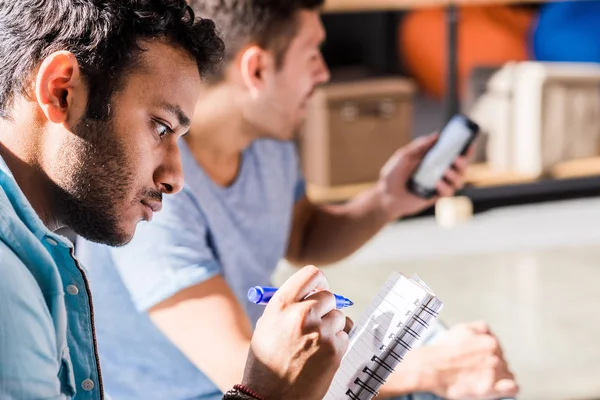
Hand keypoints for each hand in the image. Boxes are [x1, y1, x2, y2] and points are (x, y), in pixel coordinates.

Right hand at [241, 266, 352, 399]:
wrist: (269, 397)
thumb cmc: (266, 361)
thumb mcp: (267, 325)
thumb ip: (290, 305)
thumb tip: (315, 291)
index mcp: (281, 305)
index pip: (311, 274)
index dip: (318, 280)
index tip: (319, 288)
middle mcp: (301, 314)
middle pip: (328, 295)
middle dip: (325, 306)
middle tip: (317, 319)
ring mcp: (320, 333)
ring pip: (340, 316)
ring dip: (332, 325)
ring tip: (315, 342)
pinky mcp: (334, 351)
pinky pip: (344, 335)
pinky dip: (337, 342)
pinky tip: (320, 355)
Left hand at [377, 133, 470, 219]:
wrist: (385, 195)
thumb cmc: (392, 174)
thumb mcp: (404, 155)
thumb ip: (420, 145)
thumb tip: (437, 135)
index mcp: (432, 159)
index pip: (452, 153)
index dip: (463, 150)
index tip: (468, 145)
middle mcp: (438, 171)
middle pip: (460, 167)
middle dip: (463, 162)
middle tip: (457, 159)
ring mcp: (438, 184)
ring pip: (458, 180)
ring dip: (456, 175)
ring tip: (445, 171)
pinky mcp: (435, 196)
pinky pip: (448, 193)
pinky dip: (446, 187)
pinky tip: (437, 184)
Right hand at [398, 322, 518, 399]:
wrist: (430, 367)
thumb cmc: (443, 349)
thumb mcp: (462, 329)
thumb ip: (481, 328)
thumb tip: (489, 332)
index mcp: (491, 341)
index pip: (497, 348)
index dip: (486, 353)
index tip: (477, 358)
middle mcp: (496, 356)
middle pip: (502, 361)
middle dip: (492, 364)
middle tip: (475, 368)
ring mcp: (495, 372)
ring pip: (507, 374)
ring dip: (498, 376)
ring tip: (481, 377)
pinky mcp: (491, 389)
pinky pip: (513, 388)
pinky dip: (508, 387)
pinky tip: (498, 387)